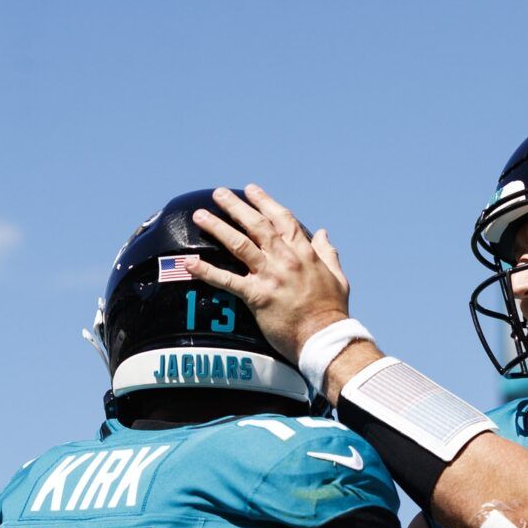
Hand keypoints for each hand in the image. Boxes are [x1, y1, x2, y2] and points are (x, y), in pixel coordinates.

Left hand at [185, 185, 351, 365]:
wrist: (324, 337)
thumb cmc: (332, 311)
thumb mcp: (338, 277)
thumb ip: (328, 252)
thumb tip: (323, 233)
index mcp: (304, 253)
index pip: (282, 219)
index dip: (265, 202)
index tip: (251, 190)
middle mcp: (286, 259)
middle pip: (257, 225)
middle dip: (236, 207)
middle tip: (218, 194)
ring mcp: (270, 276)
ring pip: (239, 244)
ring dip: (218, 227)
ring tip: (200, 216)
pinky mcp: (257, 296)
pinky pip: (227, 280)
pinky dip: (207, 271)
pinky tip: (189, 262)